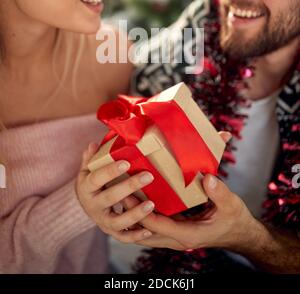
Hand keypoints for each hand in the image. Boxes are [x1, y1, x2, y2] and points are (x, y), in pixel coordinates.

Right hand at [75, 142, 154, 243]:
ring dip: (135, 214)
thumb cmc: (92, 181)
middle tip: (148, 176)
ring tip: (151, 204)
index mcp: (85, 187)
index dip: (110, 171)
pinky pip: (123, 237)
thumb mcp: (88, 169)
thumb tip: (94, 144)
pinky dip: (135, 236)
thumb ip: (90, 158)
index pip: (97, 178)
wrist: (87, 204)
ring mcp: (101, 221)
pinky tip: (149, 231)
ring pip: (117, 221)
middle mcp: (91, 206)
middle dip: (130, 186)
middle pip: (110, 197)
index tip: (126, 162)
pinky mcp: (110, 232)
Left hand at [123, 174, 258, 251]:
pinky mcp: (177, 231)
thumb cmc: (236, 220)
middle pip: (146, 232)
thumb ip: (219, 193)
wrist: (242, 234)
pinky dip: (144, 217)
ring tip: (122, 195)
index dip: (140, 211)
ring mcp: (176, 238)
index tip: (127, 195)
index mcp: (188, 235)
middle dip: (130, 215)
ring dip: (135, 217)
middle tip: (117, 193)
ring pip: (148, 232)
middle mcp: (178, 239)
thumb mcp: (231, 204)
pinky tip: (139, 200)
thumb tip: (208, 178)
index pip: (157, 225)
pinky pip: (155, 228)